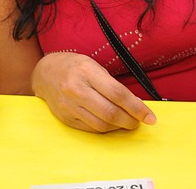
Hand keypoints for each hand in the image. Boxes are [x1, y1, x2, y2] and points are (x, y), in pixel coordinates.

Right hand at [31, 52, 156, 132]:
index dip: (137, 107)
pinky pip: (91, 129)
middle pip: (110, 112)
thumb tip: (135, 103)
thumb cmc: (74, 67)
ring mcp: (69, 106)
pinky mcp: (66, 118)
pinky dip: (105, 128)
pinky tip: (112, 124)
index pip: (118, 93)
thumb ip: (112, 84)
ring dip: (119, 126)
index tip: (149, 116)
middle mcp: (76, 89)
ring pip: (101, 124)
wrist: (45, 73)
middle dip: (130, 120)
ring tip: (128, 122)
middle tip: (140, 121)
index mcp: (87, 72)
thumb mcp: (94, 66)